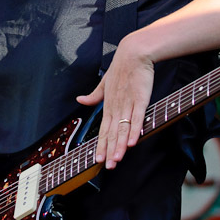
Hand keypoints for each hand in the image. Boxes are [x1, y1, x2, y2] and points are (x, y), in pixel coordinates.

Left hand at [77, 33, 154, 168]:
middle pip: (112, 133)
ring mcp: (128, 103)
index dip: (101, 145)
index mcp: (108, 105)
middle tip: (108, 167)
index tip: (98, 159)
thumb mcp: (104, 83)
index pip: (103, 130)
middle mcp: (116, 107)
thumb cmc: (120, 68)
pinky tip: (133, 142)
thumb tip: (79, 100)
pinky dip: (134, 130)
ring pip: (123, 129)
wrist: (133, 53)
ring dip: (120, 145)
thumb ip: (94, 95)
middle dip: (109, 151)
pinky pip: (137, 117)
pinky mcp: (140, 99)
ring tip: (117, 159)